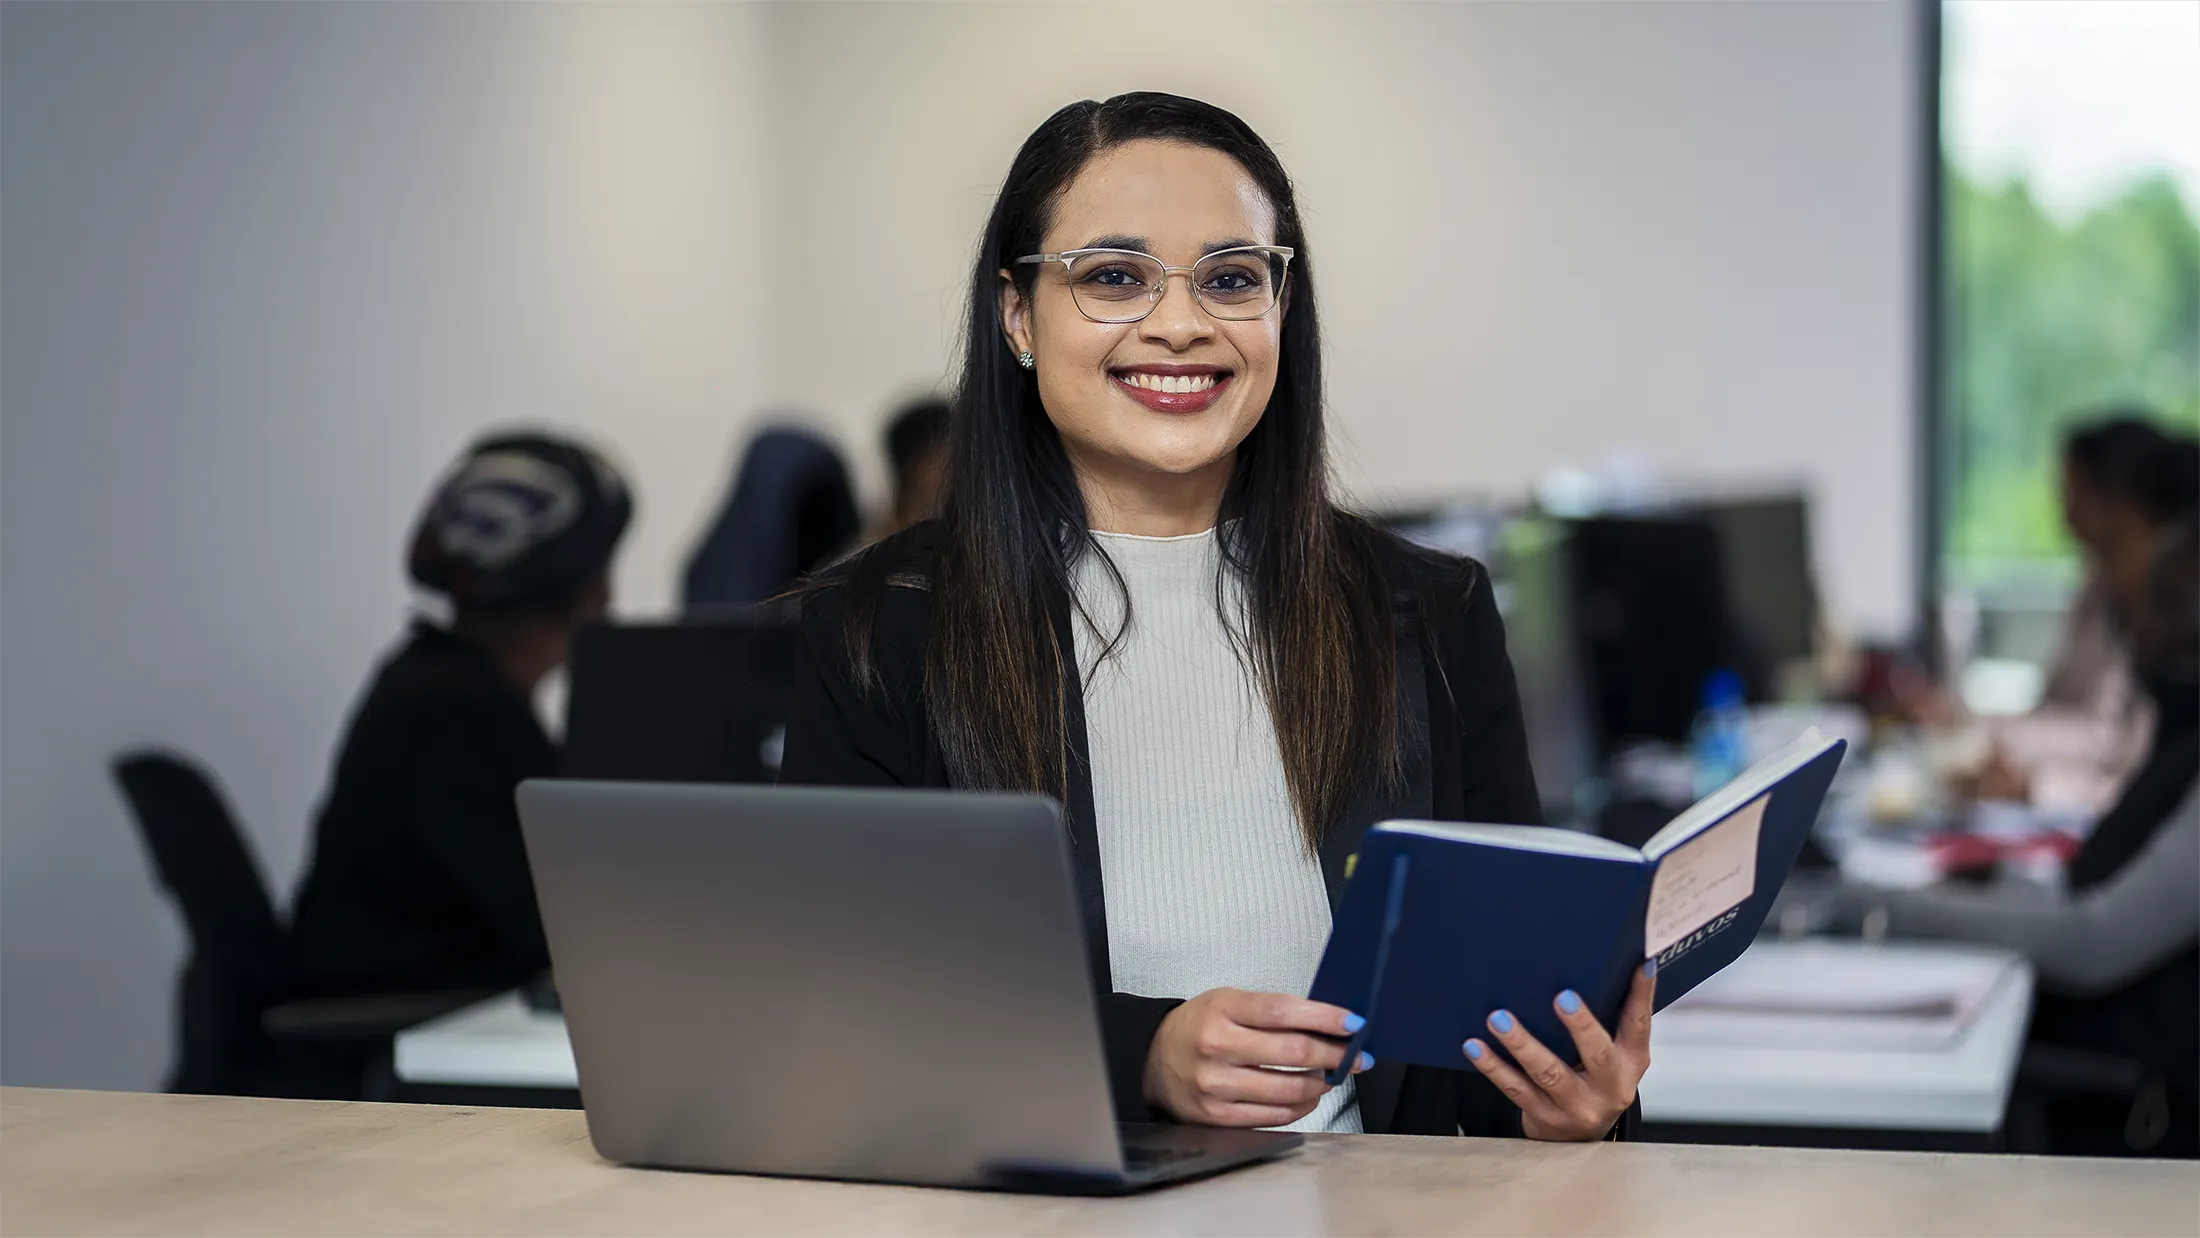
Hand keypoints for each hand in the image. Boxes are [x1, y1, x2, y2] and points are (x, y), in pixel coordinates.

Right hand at [1143, 987, 1370, 1126]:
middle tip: (1354, 1055)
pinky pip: (1274, 1116)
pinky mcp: (1216, 1116)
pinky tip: (1306, 1096)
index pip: (1284, 1011)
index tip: (1353, 1023)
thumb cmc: (1198, 1026)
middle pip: (1295, 1053)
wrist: (1151, 1058)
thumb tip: (1329, 1026)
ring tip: (1328, 1076)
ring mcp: (1216, 1085)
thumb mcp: (1228, 1002)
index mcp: (1223, 1009)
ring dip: (1320, 1084)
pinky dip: (1300, 1107)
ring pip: (1290, 1090)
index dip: (1326, 1018)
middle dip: (1335, 1055)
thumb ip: (1273, 1011)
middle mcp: (1217, 1047)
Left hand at [1462, 961, 1654, 1140]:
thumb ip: (1609, 1019)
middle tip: (1562, 997)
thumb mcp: (1615, 1055)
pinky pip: (1516, 1089)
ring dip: (1522, 1044)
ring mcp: (1577, 1106)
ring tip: (1498, 1019)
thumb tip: (1601, 963)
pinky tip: (1475, 1046)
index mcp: (1631, 1062)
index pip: (1639, 1024)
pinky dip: (1494, 1067)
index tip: (1640, 964)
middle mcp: (1611, 1087)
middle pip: (1597, 1054)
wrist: (1577, 1140)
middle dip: (1580, 1025)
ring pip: (1548, 1073)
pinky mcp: (1545, 1117)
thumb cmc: (1594, 1079)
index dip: (1642, 994)